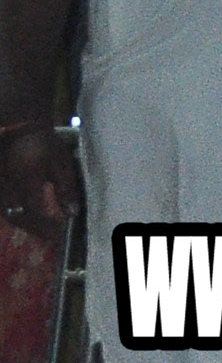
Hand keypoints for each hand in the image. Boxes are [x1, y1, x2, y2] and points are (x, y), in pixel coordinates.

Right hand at [0, 125, 78, 241]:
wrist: (22, 128)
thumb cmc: (44, 144)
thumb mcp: (61, 164)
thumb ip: (66, 189)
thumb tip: (72, 213)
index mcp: (27, 181)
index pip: (35, 213)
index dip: (47, 227)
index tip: (59, 233)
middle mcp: (9, 186)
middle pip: (17, 217)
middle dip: (33, 229)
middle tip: (49, 234)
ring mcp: (1, 185)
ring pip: (7, 212)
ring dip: (22, 222)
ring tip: (39, 227)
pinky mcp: (0, 184)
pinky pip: (3, 204)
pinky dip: (14, 213)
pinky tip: (25, 214)